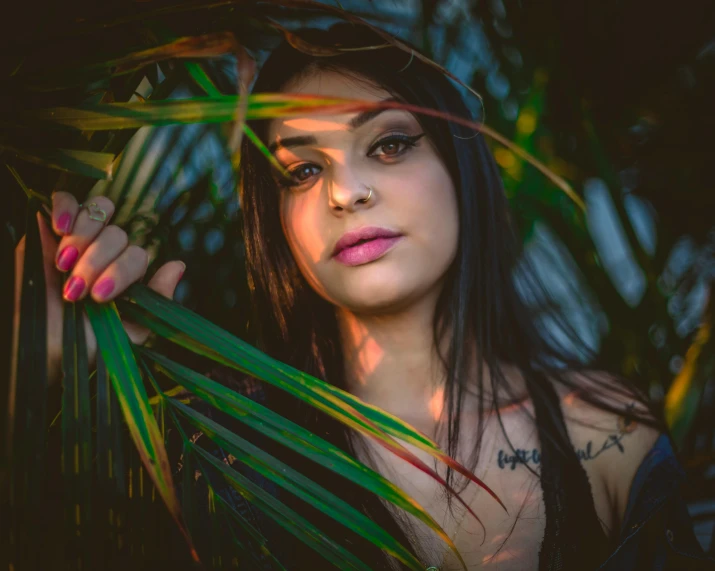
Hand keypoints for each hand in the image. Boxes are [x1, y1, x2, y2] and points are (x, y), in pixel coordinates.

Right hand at [13, 192, 184, 384]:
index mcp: (124, 274)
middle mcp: (105, 253)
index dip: (121, 270)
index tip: (98, 297)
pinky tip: (59, 228)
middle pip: (118, 234)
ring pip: (98, 213)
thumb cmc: (78, 343)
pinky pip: (66, 199)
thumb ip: (154, 299)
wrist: (31, 344)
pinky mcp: (48, 228)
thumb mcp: (126, 331)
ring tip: (63, 264)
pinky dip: (66, 206)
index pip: (137, 254)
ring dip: (83, 238)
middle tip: (76, 290)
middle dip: (98, 262)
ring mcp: (77, 237)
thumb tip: (178, 265)